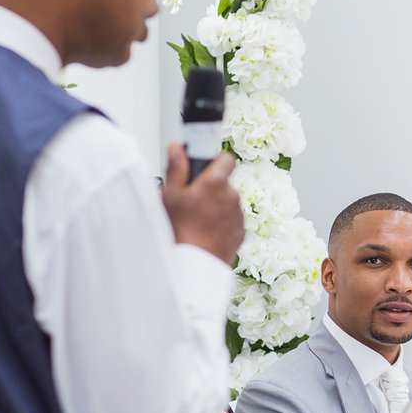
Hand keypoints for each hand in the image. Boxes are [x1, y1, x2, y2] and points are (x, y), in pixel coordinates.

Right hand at [162, 144, 243, 264]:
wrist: (194, 265)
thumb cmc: (180, 230)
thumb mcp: (170, 195)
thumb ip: (176, 168)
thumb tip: (177, 147)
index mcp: (216, 183)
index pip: (226, 159)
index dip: (215, 161)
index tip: (204, 168)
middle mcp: (232, 196)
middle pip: (223, 183)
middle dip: (210, 188)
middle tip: (191, 201)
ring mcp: (239, 215)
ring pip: (228, 203)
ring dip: (216, 207)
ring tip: (196, 220)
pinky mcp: (241, 232)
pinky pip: (231, 221)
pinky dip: (221, 223)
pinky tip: (205, 232)